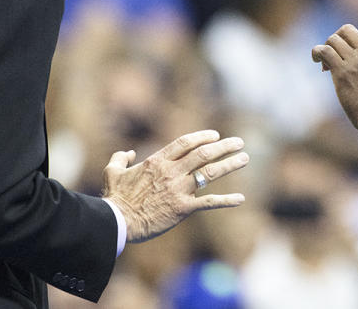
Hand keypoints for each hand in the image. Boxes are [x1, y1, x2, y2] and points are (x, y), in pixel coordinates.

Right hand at [101, 130, 247, 242]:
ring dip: (229, 164)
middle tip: (239, 143)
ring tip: (244, 159)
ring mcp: (179, 189)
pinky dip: (226, 200)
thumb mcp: (113, 172)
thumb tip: (128, 153)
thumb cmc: (115, 197)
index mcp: (157, 161)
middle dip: (224, 146)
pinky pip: (209, 202)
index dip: (203, 137)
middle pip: (203, 153)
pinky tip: (241, 198)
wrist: (118, 222)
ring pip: (210, 173)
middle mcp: (172, 172)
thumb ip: (120, 158)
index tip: (215, 135)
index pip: (185, 143)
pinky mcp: (183, 208)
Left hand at [312, 0, 357, 129]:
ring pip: (332, 40)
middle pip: (345, 29)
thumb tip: (344, 54)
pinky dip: (317, 54)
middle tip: (334, 57)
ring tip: (326, 65)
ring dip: (326, 50)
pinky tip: (319, 64)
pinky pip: (324, 51)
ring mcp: (356, 59)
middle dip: (336, 40)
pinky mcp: (342, 70)